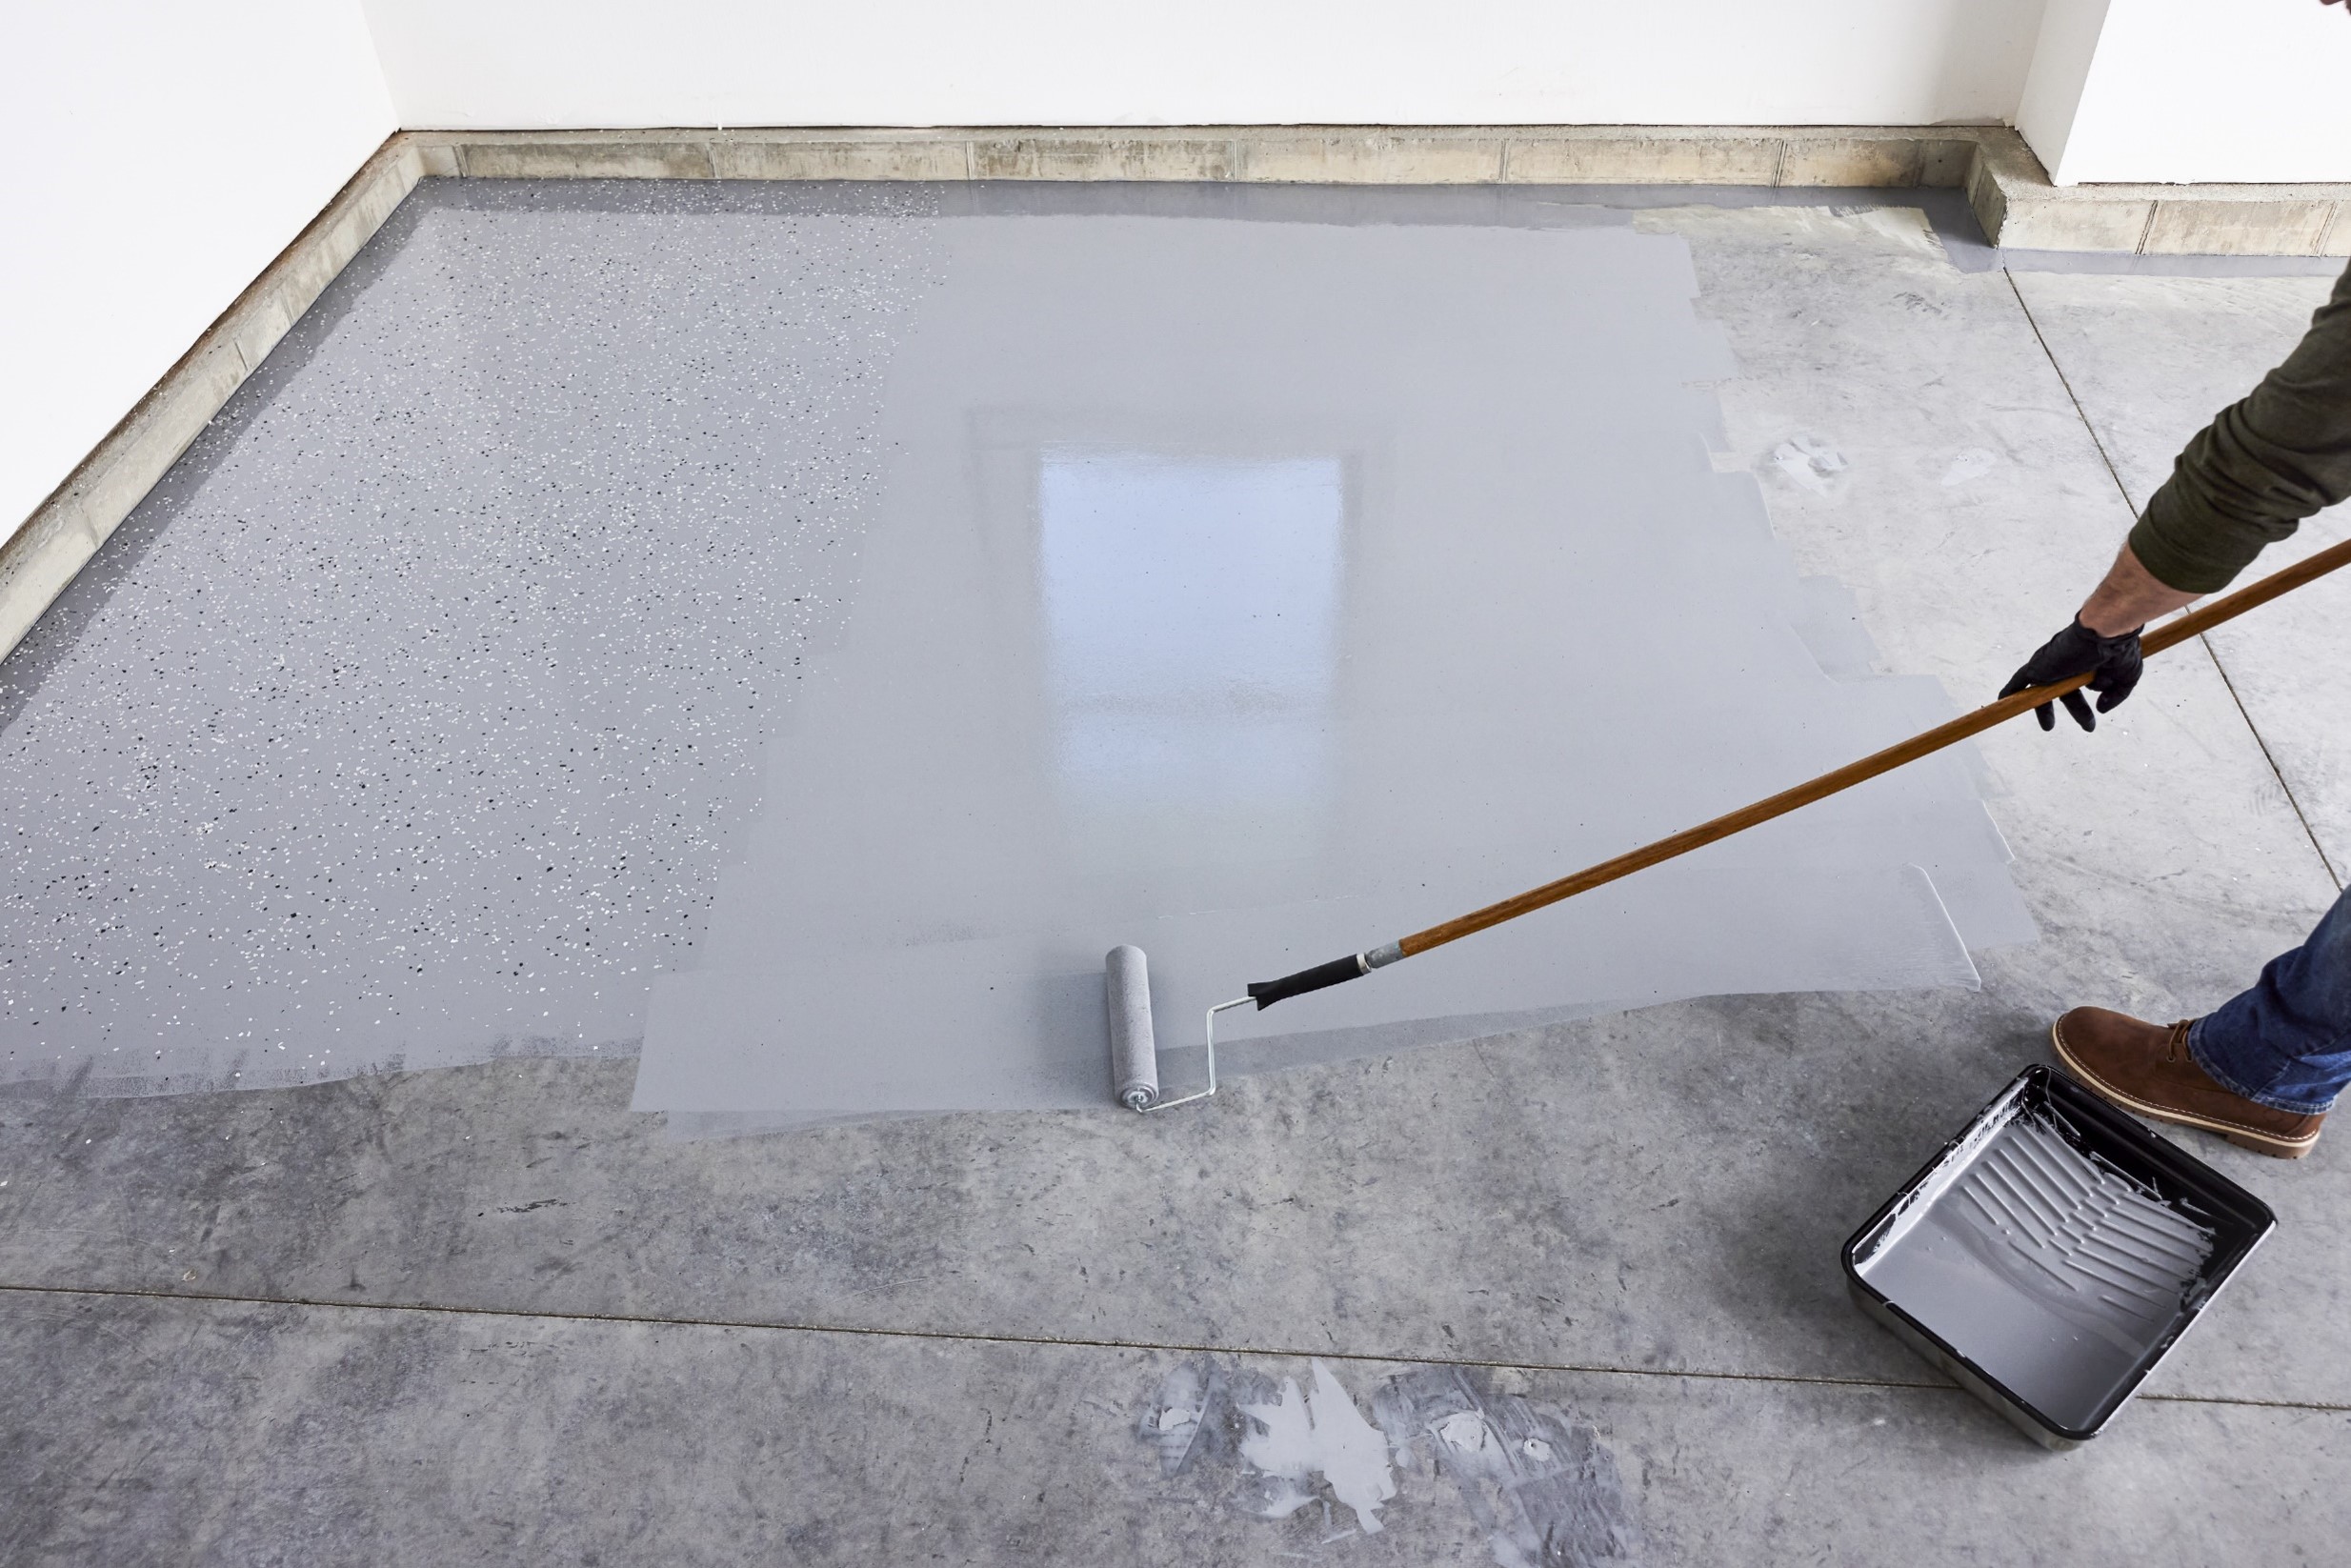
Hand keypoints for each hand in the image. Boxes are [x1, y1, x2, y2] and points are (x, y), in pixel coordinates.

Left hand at [1999, 619, 2144, 731]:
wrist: (2104, 632)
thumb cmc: (2118, 649)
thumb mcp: (2126, 677)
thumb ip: (2115, 695)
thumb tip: (2100, 709)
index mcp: (2087, 666)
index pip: (2080, 687)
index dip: (2082, 704)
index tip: (2092, 717)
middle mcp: (2068, 665)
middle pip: (2065, 692)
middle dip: (2076, 710)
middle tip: (2088, 727)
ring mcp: (2051, 665)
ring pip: (2043, 690)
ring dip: (2044, 709)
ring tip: (2048, 727)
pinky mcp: (2038, 665)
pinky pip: (2019, 679)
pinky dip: (2011, 690)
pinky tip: (2004, 700)